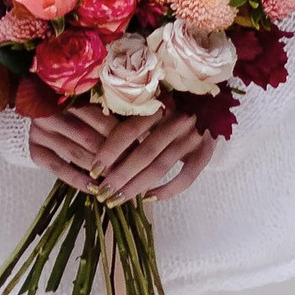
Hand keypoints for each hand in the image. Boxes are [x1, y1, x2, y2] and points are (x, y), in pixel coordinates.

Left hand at [25, 97, 216, 205]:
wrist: (210, 95)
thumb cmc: (168, 95)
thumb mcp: (147, 95)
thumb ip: (123, 108)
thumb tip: (84, 121)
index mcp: (159, 102)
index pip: (129, 130)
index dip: (109, 151)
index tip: (92, 170)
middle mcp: (177, 118)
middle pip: (144, 153)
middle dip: (119, 176)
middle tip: (100, 193)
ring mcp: (195, 135)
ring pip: (161, 166)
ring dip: (136, 186)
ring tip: (116, 199)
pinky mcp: (207, 151)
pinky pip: (187, 177)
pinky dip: (168, 190)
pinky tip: (148, 199)